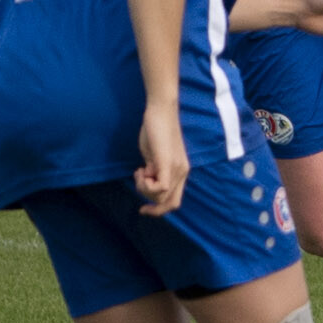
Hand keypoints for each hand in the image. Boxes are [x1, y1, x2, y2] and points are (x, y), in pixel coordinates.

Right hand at [135, 99, 189, 216]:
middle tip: (140, 191)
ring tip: (140, 170)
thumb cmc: (156, 131)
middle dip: (151, 204)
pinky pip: (162, 187)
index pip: (175, 201)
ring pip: (161, 196)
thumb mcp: (155, 157)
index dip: (159, 209)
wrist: (160, 112)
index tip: (143, 208)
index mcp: (181, 171)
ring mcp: (176, 168)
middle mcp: (182, 172)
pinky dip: (146, 184)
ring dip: (144, 188)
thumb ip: (154, 171)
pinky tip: (141, 169)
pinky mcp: (167, 162)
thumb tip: (147, 182)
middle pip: (170, 204)